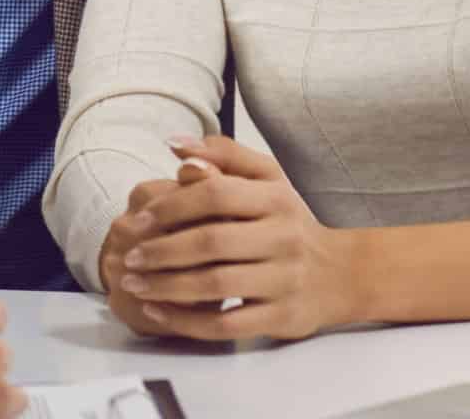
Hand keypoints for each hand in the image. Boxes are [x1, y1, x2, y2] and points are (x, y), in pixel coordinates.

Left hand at [103, 136, 359, 341]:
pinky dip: (187, 320)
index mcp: (276, 199)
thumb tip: (176, 144)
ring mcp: (284, 280)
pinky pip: (227, 324)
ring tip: (134, 283)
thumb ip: (223, 156)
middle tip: (128, 257)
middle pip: (212, 242)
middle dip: (162, 250)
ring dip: (167, 285)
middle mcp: (284, 238)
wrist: (341, 275)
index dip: (172, 205)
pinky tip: (158, 311)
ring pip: (216, 285)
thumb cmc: (289, 222)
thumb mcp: (268, 180)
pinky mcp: (281, 318)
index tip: (138, 219)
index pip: (217, 195)